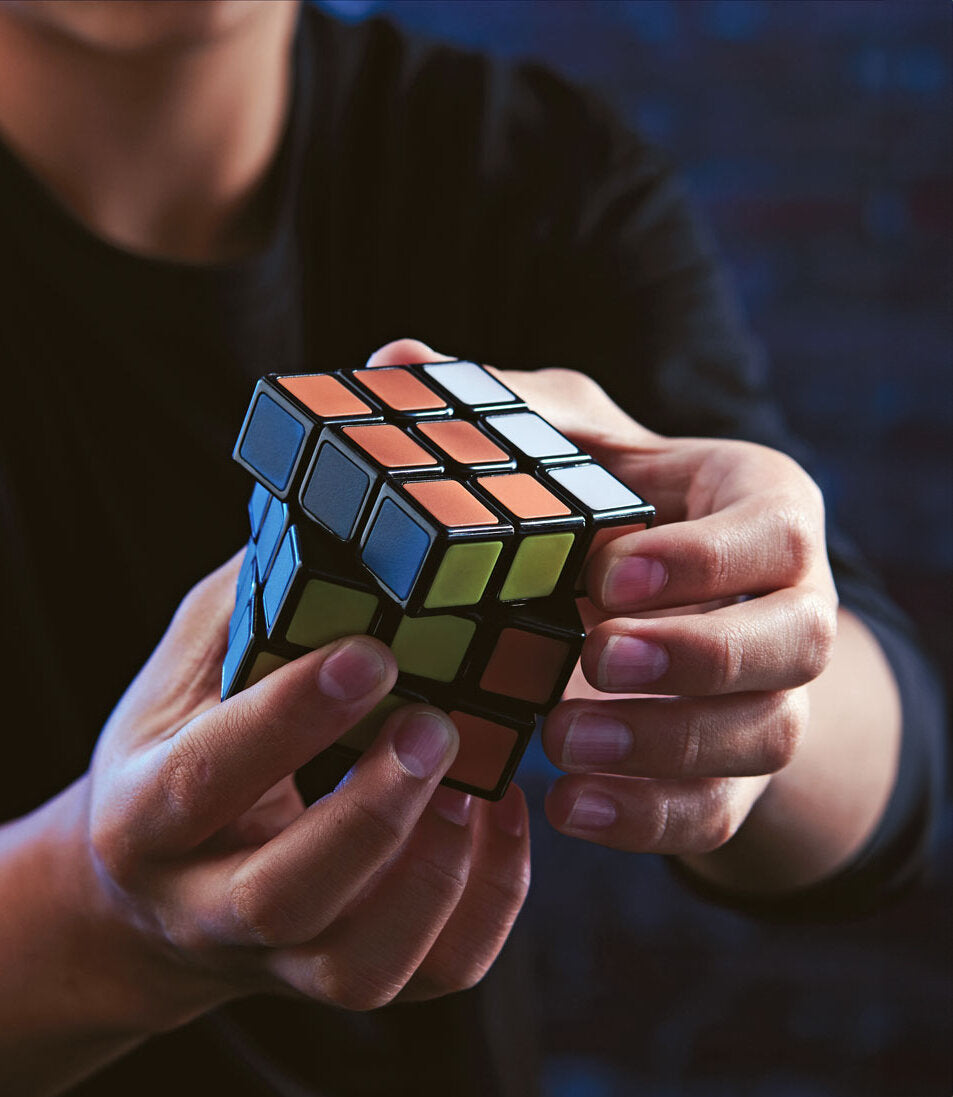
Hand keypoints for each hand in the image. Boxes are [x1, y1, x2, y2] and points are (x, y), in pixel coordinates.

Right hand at [84, 550, 529, 1026]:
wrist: (146, 891)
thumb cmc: (175, 746)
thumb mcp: (188, 665)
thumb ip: (256, 604)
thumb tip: (345, 513)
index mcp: (145, 813)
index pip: (206, 778)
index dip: (289, 719)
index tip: (371, 651)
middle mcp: (201, 902)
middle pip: (284, 896)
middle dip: (372, 814)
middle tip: (434, 727)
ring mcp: (276, 961)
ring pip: (360, 965)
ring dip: (436, 874)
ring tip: (482, 782)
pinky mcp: (338, 980)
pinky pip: (428, 975)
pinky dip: (487, 903)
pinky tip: (502, 815)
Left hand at [368, 339, 836, 860]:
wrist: (660, 608)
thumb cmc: (614, 507)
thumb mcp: (572, 448)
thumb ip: (503, 408)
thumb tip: (390, 360)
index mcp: (764, 513)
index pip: (773, 535)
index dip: (702, 560)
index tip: (609, 572)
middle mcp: (790, 608)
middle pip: (797, 642)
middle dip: (701, 657)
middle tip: (598, 657)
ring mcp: (771, 697)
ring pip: (763, 736)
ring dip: (667, 748)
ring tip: (563, 742)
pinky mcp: (734, 771)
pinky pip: (718, 810)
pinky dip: (650, 817)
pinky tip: (571, 807)